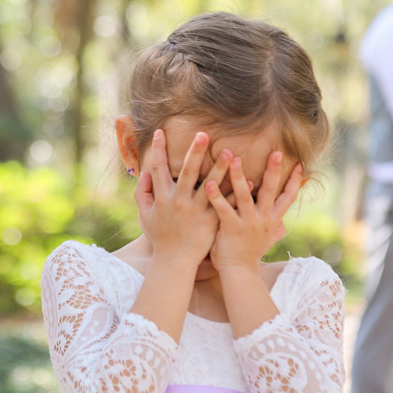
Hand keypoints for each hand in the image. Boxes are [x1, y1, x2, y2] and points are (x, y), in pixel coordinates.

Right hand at [135, 129, 232, 267]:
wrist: (174, 262)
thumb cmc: (160, 237)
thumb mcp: (145, 215)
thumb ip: (143, 193)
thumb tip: (144, 172)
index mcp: (162, 198)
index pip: (159, 168)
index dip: (159, 149)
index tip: (161, 131)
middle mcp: (179, 202)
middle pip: (188, 172)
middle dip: (195, 152)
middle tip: (203, 134)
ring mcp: (196, 211)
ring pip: (210, 186)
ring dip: (219, 168)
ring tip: (229, 152)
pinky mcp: (211, 221)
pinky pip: (225, 204)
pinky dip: (236, 192)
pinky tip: (249, 181)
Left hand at [206, 152, 303, 272]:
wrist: (240, 273)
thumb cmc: (250, 252)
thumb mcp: (267, 237)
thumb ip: (274, 224)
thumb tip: (284, 219)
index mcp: (272, 219)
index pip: (288, 197)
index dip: (294, 181)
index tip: (300, 163)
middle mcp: (264, 219)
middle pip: (271, 191)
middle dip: (274, 171)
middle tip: (277, 152)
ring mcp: (248, 224)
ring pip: (245, 196)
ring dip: (239, 176)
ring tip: (234, 158)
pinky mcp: (232, 229)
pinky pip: (224, 209)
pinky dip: (216, 196)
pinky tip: (208, 183)